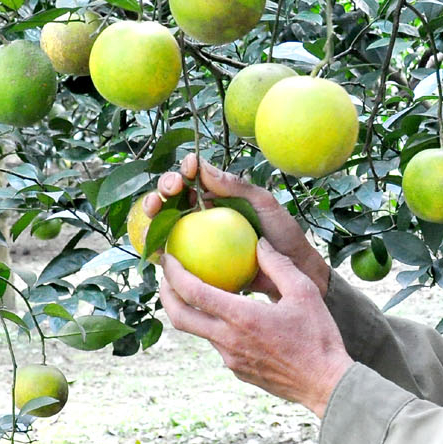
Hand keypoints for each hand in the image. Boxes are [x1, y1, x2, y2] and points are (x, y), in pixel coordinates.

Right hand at [142, 153, 330, 297]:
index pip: (196, 178)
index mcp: (219, 197)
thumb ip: (237, 186)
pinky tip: (154, 245)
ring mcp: (196, 240)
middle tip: (172, 187)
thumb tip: (203, 168)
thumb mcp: (265, 204)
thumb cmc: (283, 236)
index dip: (186, 169)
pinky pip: (171, 257)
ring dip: (152, 213)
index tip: (189, 168)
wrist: (290, 275)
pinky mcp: (192, 265)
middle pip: (174, 197)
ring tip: (154, 208)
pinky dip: (156, 249)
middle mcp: (204, 216)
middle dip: (164, 186)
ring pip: (166, 223)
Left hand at [158, 238, 352, 417]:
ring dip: (189, 311)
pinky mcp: (238, 370)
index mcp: (241, 317)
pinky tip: (226, 316)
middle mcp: (228, 340)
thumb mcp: (304, 292)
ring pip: (198, 332)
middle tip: (166, 276)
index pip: (193, 293)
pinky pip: (218, 344)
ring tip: (193, 291)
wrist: (325, 384)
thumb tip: (259, 242)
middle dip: (166, 294)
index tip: (168, 258)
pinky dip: (213, 326)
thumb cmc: (318, 337)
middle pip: (179, 317)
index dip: (174, 273)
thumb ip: (278, 264)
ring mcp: (230, 358)